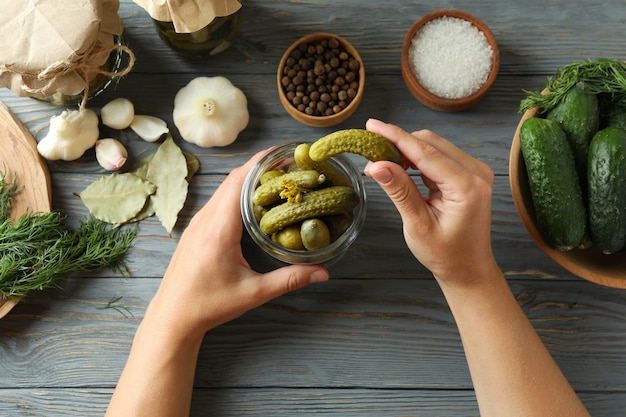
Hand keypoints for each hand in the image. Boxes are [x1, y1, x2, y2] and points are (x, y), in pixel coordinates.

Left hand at [148, 152, 328, 340]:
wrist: (172, 317)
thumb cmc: (209, 305)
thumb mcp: (253, 292)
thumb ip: (289, 279)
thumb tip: (323, 273)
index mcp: (219, 227)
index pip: (240, 180)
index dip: (262, 162)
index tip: (284, 153)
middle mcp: (206, 218)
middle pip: (234, 178)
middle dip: (261, 166)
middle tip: (289, 164)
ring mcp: (198, 222)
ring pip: (224, 187)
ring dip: (248, 177)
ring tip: (275, 178)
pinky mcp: (196, 229)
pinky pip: (218, 199)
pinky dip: (237, 191)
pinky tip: (253, 201)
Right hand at [363, 119, 496, 287]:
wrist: (469, 269)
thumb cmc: (446, 254)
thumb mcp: (417, 225)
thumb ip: (399, 191)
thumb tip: (375, 164)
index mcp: (467, 186)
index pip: (425, 152)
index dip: (395, 136)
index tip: (372, 125)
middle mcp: (476, 173)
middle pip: (430, 143)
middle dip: (398, 142)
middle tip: (370, 150)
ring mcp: (474, 171)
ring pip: (433, 146)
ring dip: (406, 150)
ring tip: (382, 161)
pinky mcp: (468, 174)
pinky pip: (438, 156)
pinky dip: (416, 158)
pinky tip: (400, 167)